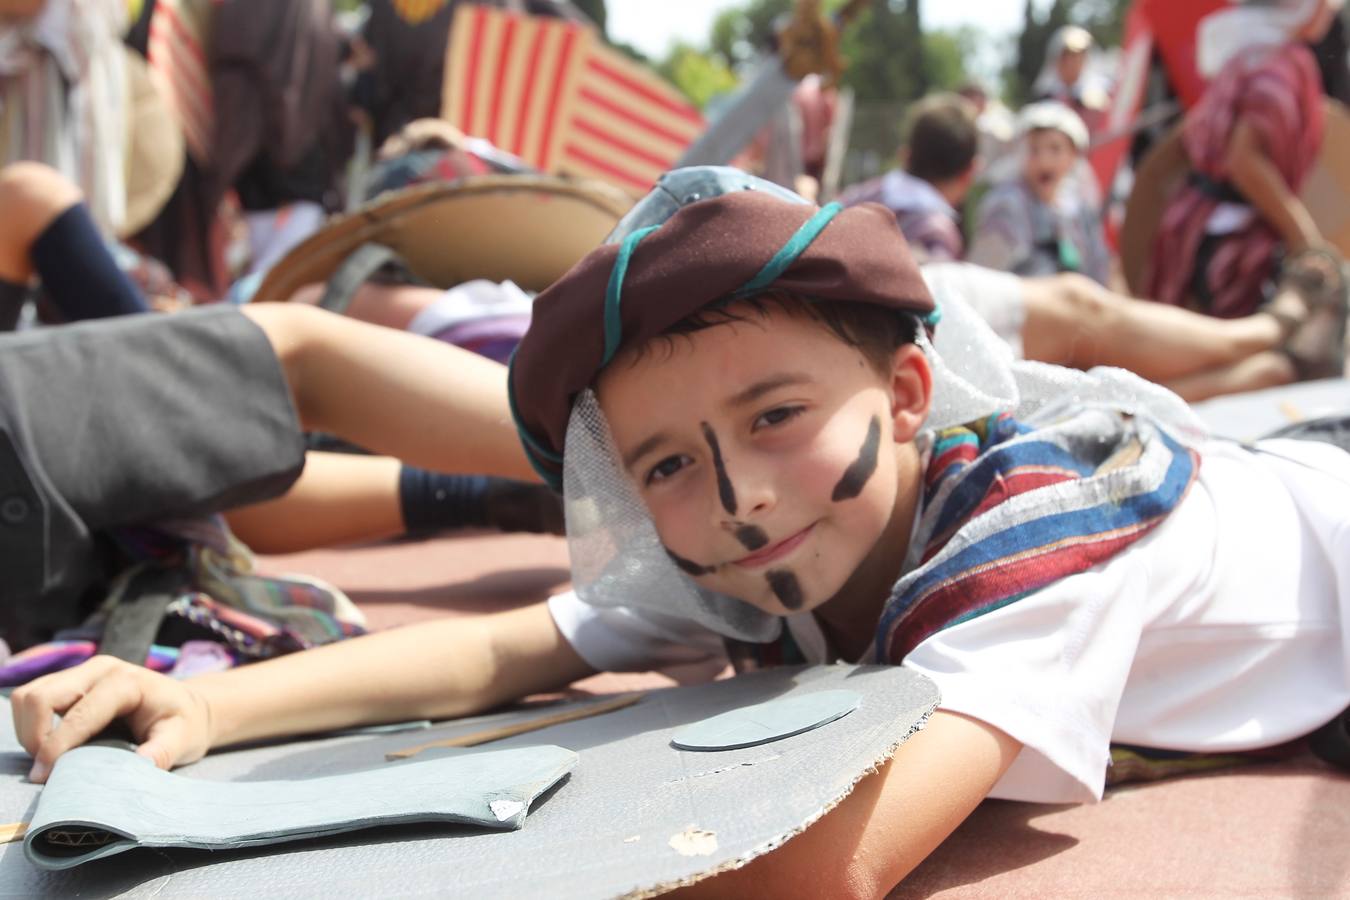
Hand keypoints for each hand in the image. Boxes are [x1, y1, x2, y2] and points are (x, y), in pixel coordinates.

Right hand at [11, 656, 213, 783]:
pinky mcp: (70, 682)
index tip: (46, 776)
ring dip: (29, 731)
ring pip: (29, 697)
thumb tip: (138, 768)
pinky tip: (51, 746)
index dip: (56, 747)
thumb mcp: (182, 739)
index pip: (76, 714)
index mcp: (126, 682)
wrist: (186, 707)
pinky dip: (31, 725)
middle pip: (40, 697)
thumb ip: (161, 753)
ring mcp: (82, 672)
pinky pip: (32, 700)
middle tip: (47, 768)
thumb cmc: (184, 724)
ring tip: (50, 758)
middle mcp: (99, 669)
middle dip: (35, 737)